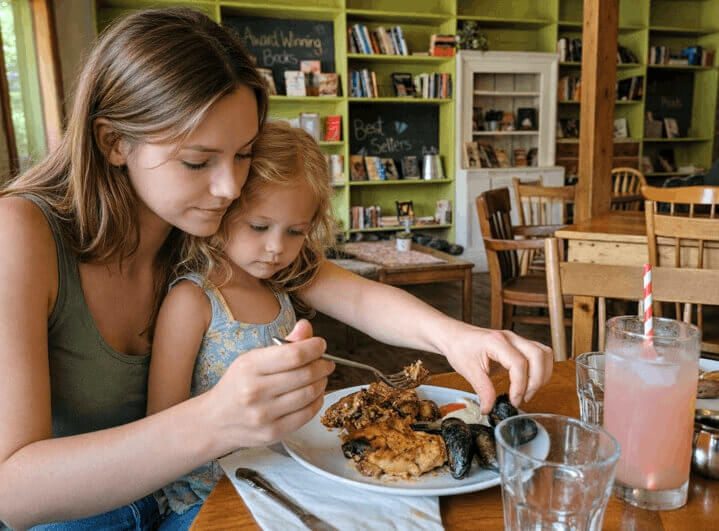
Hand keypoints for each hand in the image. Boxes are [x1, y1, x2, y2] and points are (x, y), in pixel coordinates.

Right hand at [208, 319, 334, 447]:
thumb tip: (306, 328)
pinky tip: (315, 394)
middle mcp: (255, 391)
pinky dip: (317, 401)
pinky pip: (307, 414)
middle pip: (305, 374)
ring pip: (309, 394)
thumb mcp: (252, 359)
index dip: (314, 348)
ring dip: (322, 382)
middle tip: (326, 362)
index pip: (293, 355)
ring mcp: (264, 415)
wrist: (216, 421)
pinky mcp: (273, 433)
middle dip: (322, 365)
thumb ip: (283, 345)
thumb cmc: (237, 385)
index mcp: (249, 367)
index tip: (320, 345)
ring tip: (320, 377)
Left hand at [442, 325, 552, 413]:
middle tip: (524, 397)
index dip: (520, 385)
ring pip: (544, 353)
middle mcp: (510, 337)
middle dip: (536, 381)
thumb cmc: (459, 348)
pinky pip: (540, 354)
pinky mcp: (519, 345)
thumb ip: (482, 390)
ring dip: (542, 375)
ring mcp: (516, 340)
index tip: (514, 400)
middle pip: (538, 355)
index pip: (519, 363)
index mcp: (496, 341)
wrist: (455, 336)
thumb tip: (489, 409)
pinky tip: (528, 382)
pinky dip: (540, 369)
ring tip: (528, 391)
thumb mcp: (468, 370)